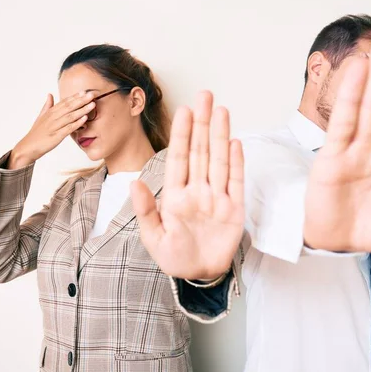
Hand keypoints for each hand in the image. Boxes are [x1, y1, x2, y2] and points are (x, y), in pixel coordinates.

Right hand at [8, 91, 95, 168]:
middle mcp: (52, 117)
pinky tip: (84, 119)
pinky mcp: (56, 136)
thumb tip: (50, 94)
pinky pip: (68, 128)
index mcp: (50, 112)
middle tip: (92, 94)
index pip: (64, 102)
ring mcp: (54, 126)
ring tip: (92, 105)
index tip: (85, 91)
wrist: (28, 147)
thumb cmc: (36, 133)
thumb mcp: (41, 117)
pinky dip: (77, 123)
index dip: (75, 96)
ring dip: (82, 110)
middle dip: (81, 100)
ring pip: (70, 116)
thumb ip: (47, 105)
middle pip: (69, 107)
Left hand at [131, 91, 244, 279]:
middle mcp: (197, 190)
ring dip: (220, 136)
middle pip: (200, 151)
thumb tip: (134, 184)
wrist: (199, 275)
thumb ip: (146, 210)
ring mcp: (217, 198)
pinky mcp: (234, 209)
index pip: (179, 158)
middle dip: (202, 124)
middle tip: (205, 96)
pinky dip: (237, 163)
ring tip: (221, 111)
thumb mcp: (153, 237)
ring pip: (219, 160)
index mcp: (176, 195)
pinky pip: (236, 182)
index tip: (184, 111)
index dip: (181, 134)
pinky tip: (235, 143)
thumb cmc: (174, 257)